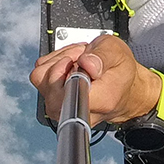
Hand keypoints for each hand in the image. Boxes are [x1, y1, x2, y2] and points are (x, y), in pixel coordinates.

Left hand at [30, 33, 160, 125]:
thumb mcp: (117, 52)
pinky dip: (52, 64)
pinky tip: (68, 64)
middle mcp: (79, 110)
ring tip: (76, 60)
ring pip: (41, 80)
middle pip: (49, 87)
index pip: (67, 94)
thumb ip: (102, 56)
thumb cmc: (120, 71)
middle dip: (61, 61)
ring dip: (56, 61)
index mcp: (100, 101)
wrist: (123, 87)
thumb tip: (85, 63)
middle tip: (80, 56)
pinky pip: (40, 78)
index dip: (67, 70)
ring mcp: (64, 109)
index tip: (78, 60)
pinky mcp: (54, 103)